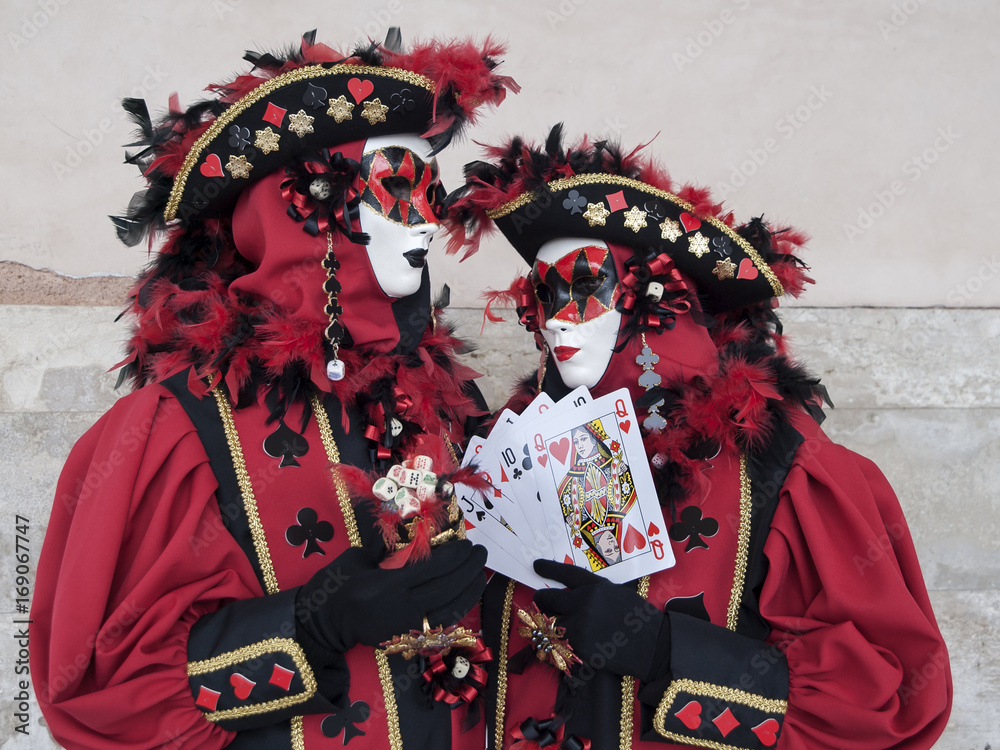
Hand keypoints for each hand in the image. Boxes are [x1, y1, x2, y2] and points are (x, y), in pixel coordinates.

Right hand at [296, 537, 486, 652]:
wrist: (322, 623)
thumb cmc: (336, 584)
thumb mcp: (358, 557)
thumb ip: (387, 545)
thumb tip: (415, 528)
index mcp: (386, 585)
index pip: (432, 569)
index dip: (455, 556)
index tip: (467, 542)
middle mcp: (401, 608)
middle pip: (446, 587)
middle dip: (468, 569)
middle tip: (481, 552)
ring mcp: (406, 626)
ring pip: (450, 608)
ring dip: (470, 590)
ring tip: (480, 572)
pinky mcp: (408, 637)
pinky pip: (441, 623)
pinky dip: (459, 607)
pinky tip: (467, 594)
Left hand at [533, 559, 668, 680]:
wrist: (655, 647)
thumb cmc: (640, 620)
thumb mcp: (618, 595)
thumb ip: (594, 592)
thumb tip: (572, 594)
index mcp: (596, 586)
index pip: (565, 573)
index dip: (549, 568)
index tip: (536, 565)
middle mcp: (584, 602)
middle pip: (548, 598)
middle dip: (542, 601)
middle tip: (541, 603)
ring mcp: (580, 625)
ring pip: (550, 623)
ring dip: (551, 626)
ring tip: (556, 628)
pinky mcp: (579, 647)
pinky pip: (559, 644)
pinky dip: (560, 645)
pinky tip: (569, 645)